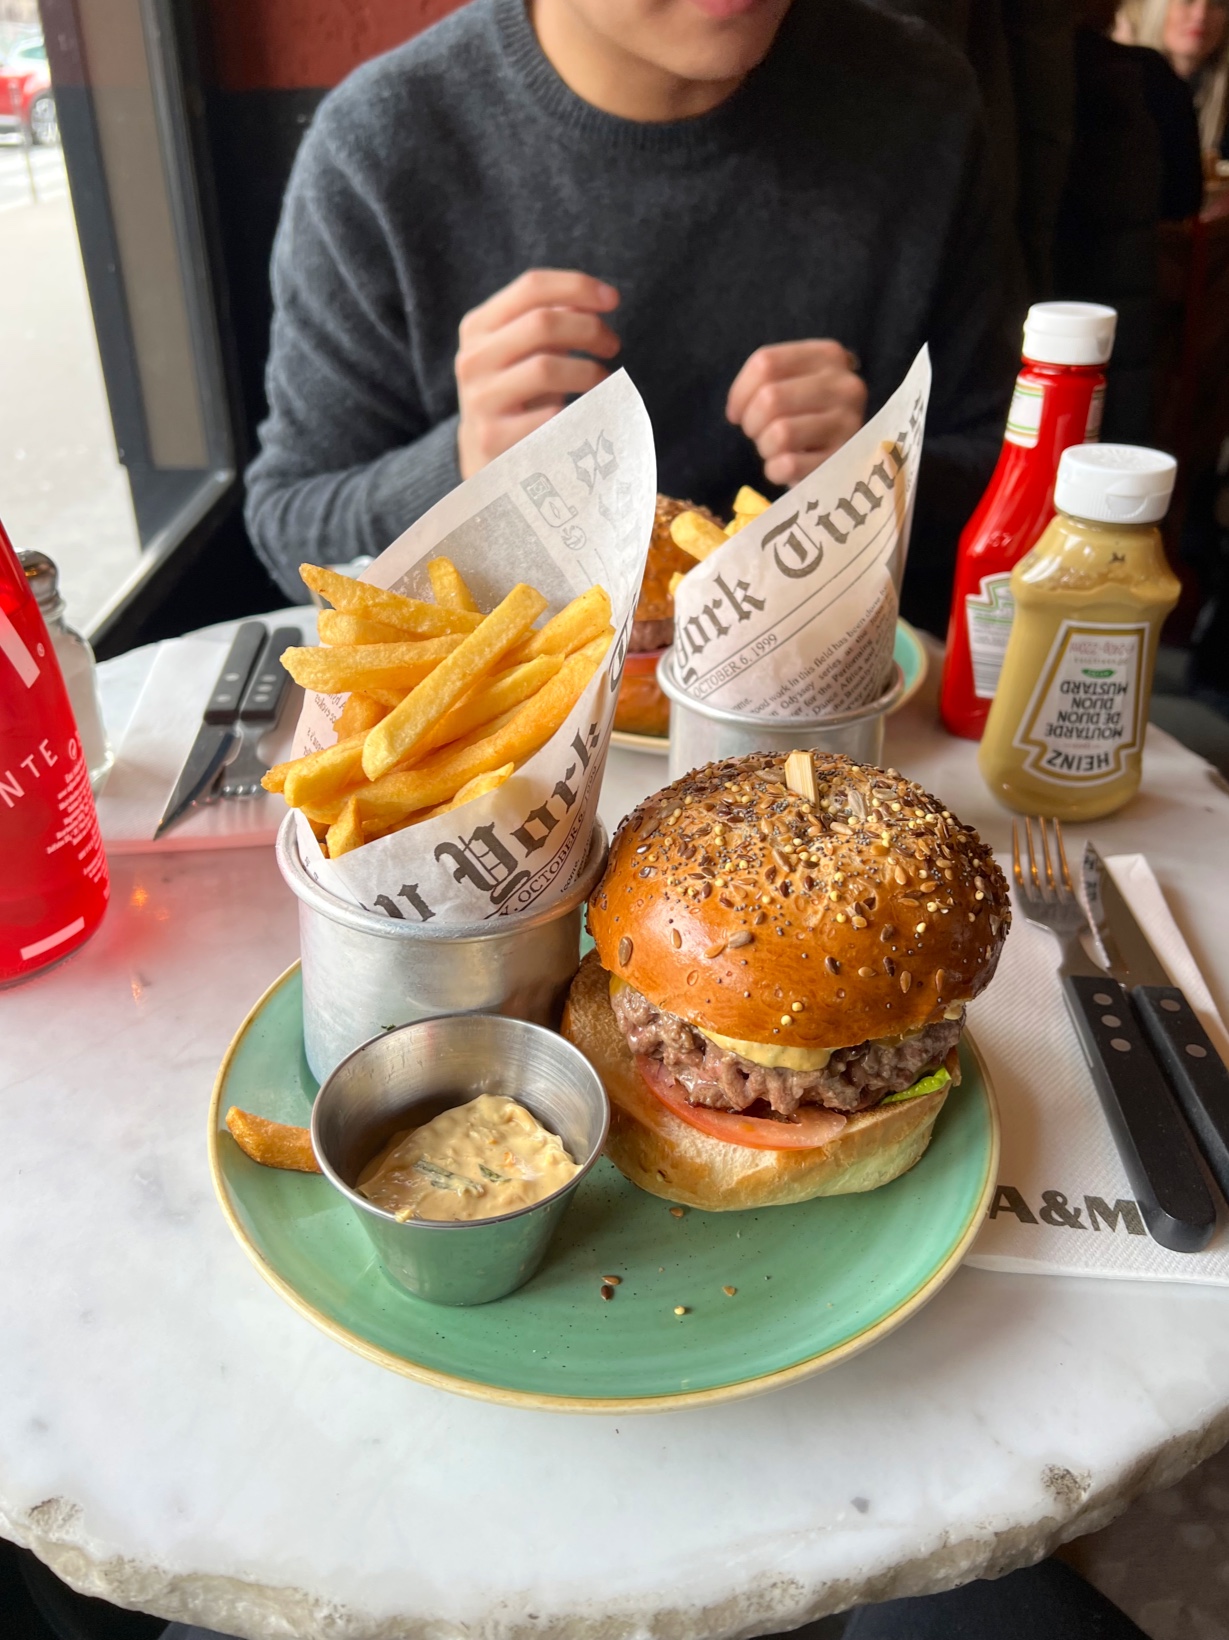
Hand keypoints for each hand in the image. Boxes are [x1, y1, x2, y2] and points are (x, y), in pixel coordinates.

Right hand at [455, 270, 619, 478]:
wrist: (487, 457)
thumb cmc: (519, 394)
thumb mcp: (526, 351)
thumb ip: (554, 320)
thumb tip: (598, 298)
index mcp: (478, 327)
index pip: (531, 287)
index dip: (577, 286)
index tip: (613, 300)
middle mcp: (472, 359)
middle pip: (542, 323)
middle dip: (589, 329)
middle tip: (612, 345)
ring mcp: (480, 399)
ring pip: (546, 368)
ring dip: (588, 370)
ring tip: (604, 379)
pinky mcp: (494, 438)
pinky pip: (550, 417)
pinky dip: (578, 411)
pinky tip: (590, 413)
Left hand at [726, 340, 866, 487]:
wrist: (842, 460)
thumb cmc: (807, 419)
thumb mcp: (793, 386)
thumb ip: (765, 382)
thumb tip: (737, 410)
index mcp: (828, 356)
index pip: (765, 363)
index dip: (740, 392)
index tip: (737, 412)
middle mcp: (844, 385)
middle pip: (770, 398)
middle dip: (752, 422)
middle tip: (759, 433)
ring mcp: (848, 425)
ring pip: (780, 433)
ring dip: (765, 447)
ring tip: (774, 450)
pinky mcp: (843, 461)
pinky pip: (789, 465)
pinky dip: (775, 471)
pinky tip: (784, 469)